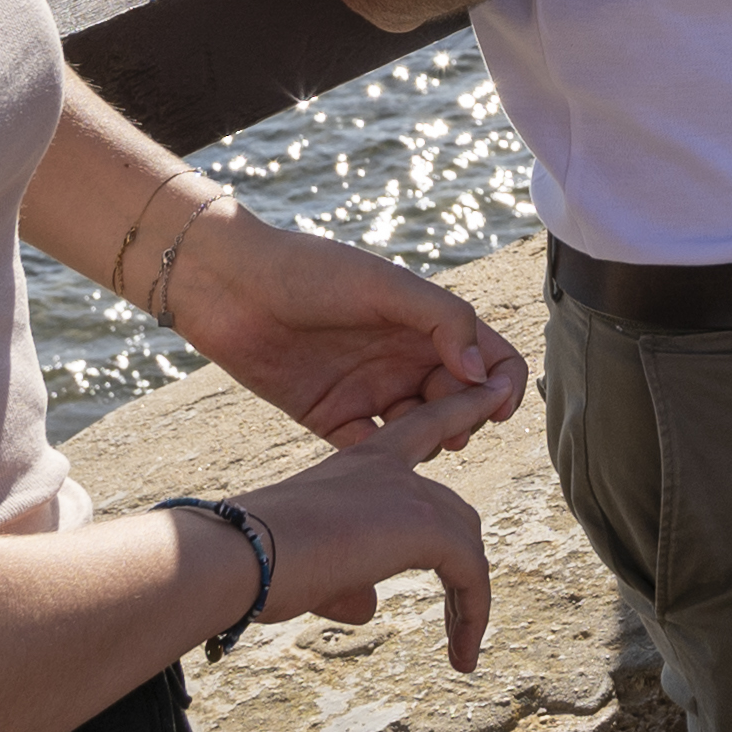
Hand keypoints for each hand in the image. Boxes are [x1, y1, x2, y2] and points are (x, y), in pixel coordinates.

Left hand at [166, 203, 529, 451]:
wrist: (229, 286)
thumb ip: (441, 320)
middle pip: (460, 401)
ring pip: (421, 431)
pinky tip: (379, 461)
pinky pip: (371, 449)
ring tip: (421, 446)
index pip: (489, 356)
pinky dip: (384, 461)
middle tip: (451, 432)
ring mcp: (369, 390)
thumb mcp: (384, 284)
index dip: (503, 383)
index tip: (495, 407)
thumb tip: (481, 371)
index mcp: (424, 323)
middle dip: (467, 419)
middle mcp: (403, 358)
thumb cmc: (308, 271)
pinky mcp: (331, 417)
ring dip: (431, 444)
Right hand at [234, 399, 497, 671]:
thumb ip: (347, 581)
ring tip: (462, 652)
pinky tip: (462, 658)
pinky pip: (472, 574)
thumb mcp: (308, 568)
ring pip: (466, 544)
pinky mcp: (423, 527)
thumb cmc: (252, 562)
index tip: (494, 389)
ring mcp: (409, 494)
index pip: (423, 426)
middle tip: (462, 612)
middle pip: (451, 510)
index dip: (461, 409)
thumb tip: (370, 606)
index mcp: (359, 462)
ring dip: (469, 601)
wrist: (236, 555)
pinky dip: (474, 615)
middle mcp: (390, 468)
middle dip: (459, 559)